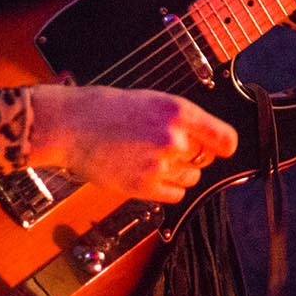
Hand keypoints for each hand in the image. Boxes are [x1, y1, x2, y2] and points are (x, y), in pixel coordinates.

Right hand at [28, 83, 237, 202]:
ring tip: (152, 159)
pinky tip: (148, 174)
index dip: (223, 145)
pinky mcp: (144, 187)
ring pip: (191, 177)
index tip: (222, 149)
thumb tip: (207, 141)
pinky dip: (167, 188)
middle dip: (191, 155)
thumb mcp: (153, 100)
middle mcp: (174, 138)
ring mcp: (159, 164)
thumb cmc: (106, 109)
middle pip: (205, 158)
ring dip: (179, 172)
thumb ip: (183, 120)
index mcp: (179, 111)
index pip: (224, 138)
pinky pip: (175, 195)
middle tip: (165, 147)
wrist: (70, 126)